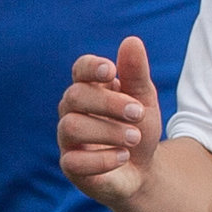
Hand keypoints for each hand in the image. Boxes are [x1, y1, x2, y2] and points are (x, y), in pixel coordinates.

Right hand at [59, 38, 161, 204]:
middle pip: (75, 96)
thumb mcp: (144, 100)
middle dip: (109, 103)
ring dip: (108, 131)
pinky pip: (74, 161)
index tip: (110, 70)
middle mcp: (72, 111)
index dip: (90, 67)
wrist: (143, 171)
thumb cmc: (138, 129)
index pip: (79, 70)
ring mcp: (68, 140)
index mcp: (90, 90)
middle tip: (138, 113)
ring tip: (135, 138)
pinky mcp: (70, 166)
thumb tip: (132, 41)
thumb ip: (137, 74)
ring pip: (72, 126)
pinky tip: (124, 156)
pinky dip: (103, 159)